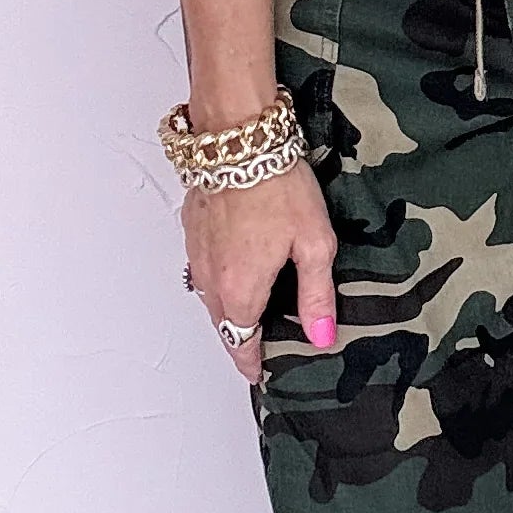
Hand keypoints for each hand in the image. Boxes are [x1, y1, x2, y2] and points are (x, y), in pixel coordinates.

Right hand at [184, 155, 337, 385]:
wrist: (239, 137)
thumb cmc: (278, 184)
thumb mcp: (314, 244)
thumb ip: (316, 295)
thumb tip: (321, 336)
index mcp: (240, 289)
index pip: (241, 342)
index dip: (250, 362)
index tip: (258, 374)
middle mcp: (210, 277)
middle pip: (222, 323)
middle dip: (240, 336)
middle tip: (261, 346)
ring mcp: (197, 252)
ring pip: (209, 295)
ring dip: (228, 306)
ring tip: (253, 308)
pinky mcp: (192, 228)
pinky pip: (202, 266)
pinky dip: (218, 275)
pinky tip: (239, 264)